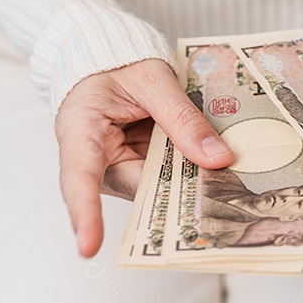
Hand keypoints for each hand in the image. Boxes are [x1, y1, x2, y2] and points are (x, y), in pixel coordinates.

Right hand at [55, 59, 234, 257]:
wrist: (109, 55)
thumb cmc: (116, 61)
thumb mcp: (152, 79)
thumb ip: (182, 117)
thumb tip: (216, 159)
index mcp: (79, 131)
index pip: (78, 179)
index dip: (85, 214)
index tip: (88, 247)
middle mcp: (93, 159)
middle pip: (134, 189)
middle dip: (175, 194)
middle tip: (218, 192)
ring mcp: (116, 166)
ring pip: (155, 187)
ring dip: (187, 182)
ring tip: (224, 173)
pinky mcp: (136, 166)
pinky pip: (165, 177)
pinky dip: (188, 172)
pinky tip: (215, 168)